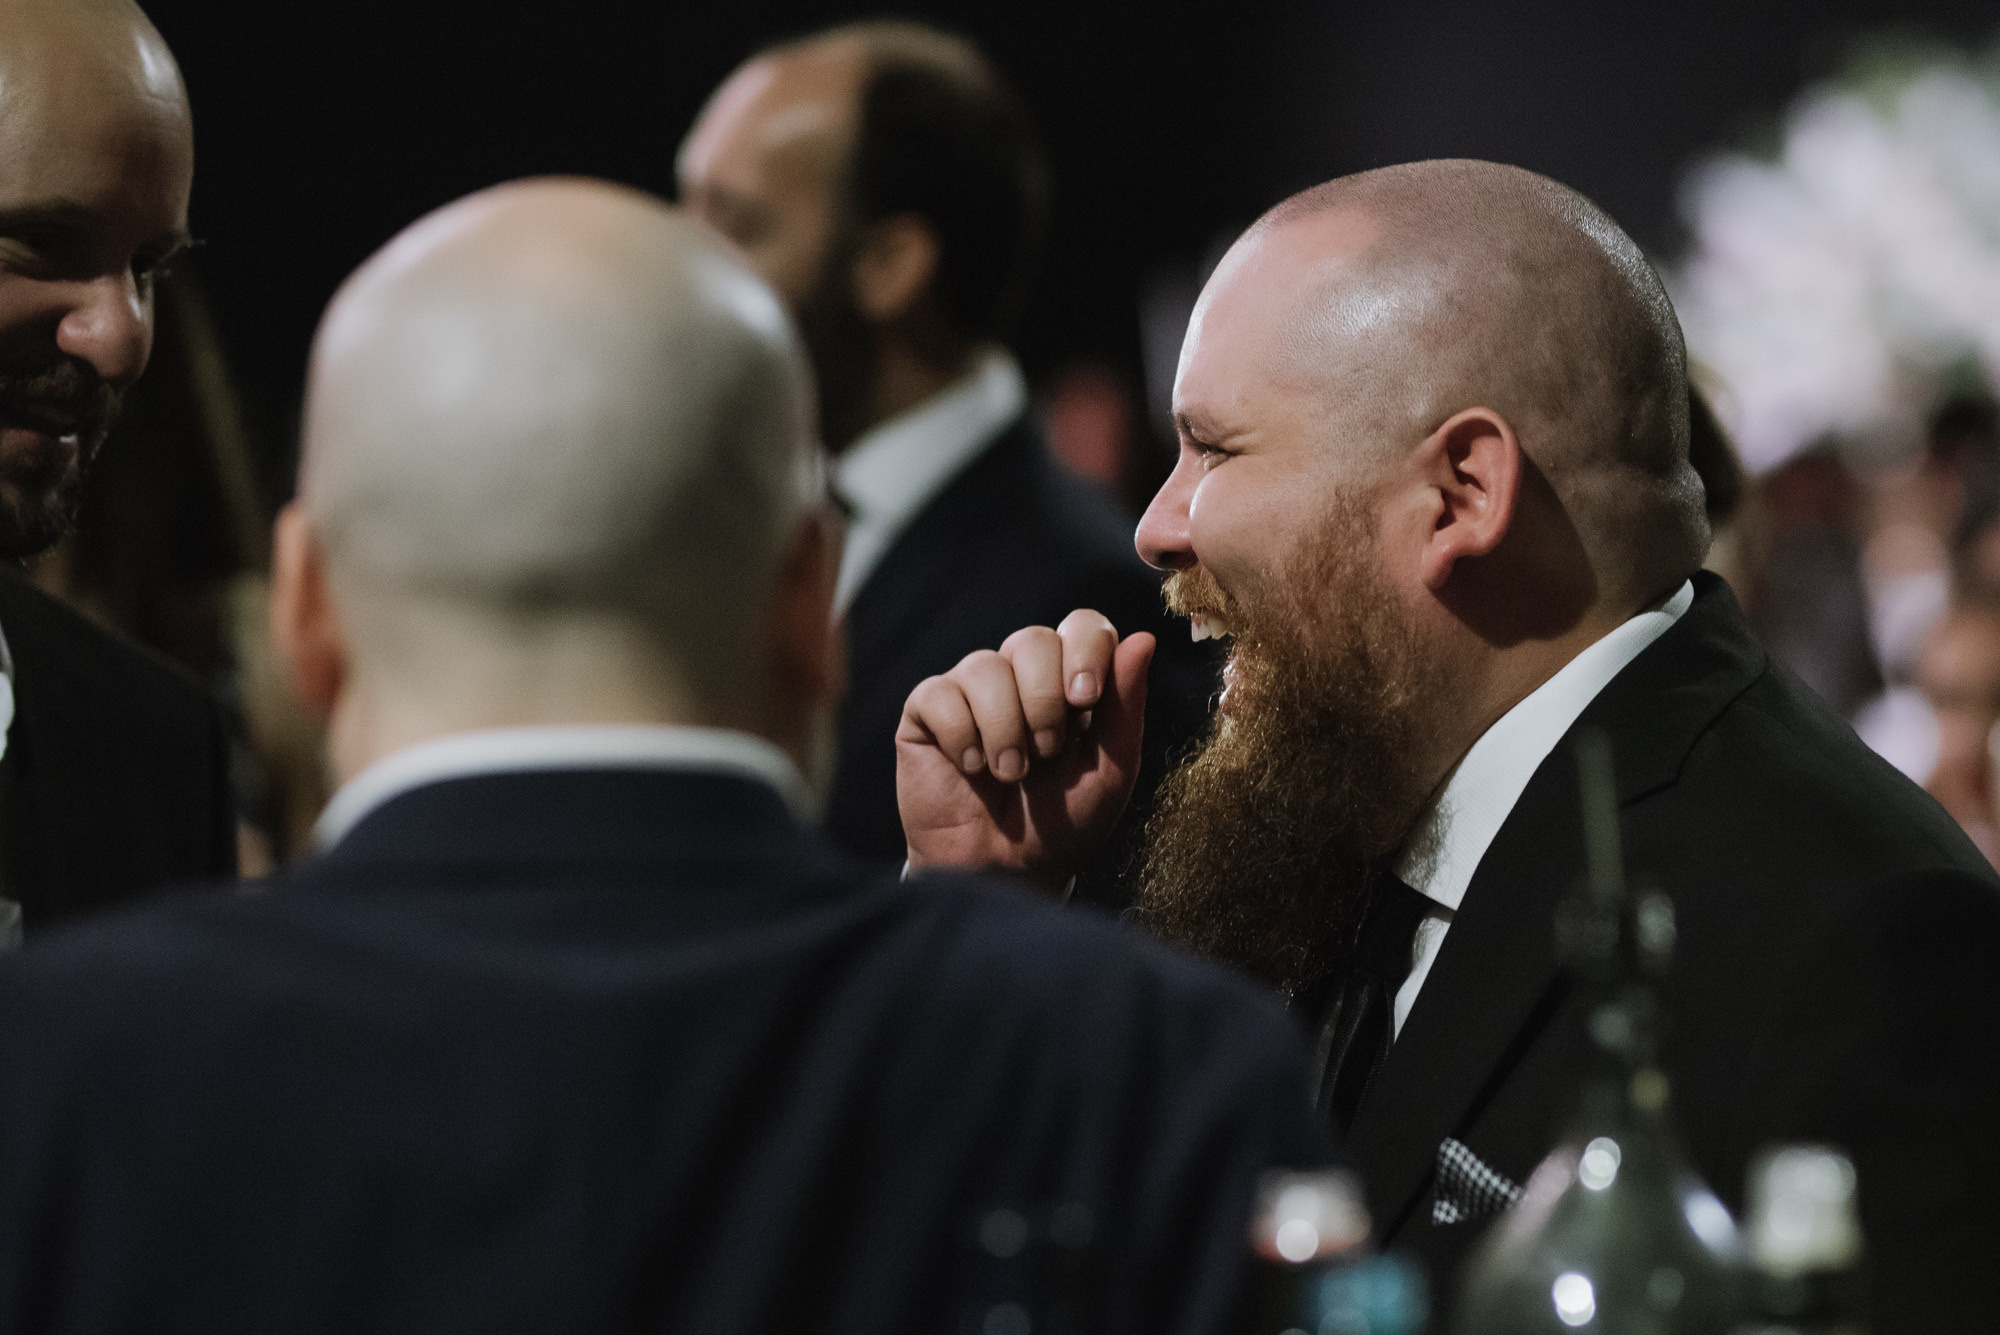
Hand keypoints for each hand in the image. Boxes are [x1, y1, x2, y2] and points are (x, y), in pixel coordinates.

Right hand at [896, 609, 1153, 889]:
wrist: (1005, 873)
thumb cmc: (1062, 824)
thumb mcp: (1109, 772)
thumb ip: (1126, 706)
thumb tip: (1144, 638)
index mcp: (1071, 680)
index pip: (1083, 626)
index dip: (1085, 650)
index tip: (1084, 698)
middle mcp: (1020, 675)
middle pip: (1033, 639)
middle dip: (1044, 700)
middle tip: (1047, 753)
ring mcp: (971, 690)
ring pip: (985, 666)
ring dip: (1005, 728)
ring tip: (1010, 773)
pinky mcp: (926, 713)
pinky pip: (939, 694)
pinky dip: (962, 736)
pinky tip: (972, 768)